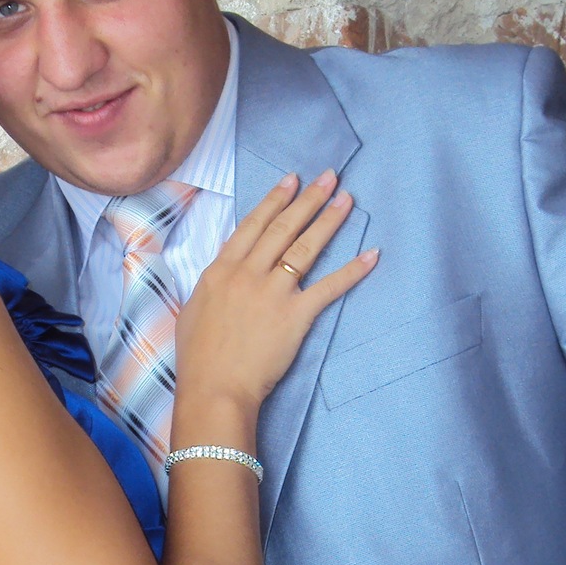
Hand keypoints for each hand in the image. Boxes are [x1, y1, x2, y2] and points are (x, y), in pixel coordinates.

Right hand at [174, 171, 376, 410]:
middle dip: (308, 199)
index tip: (292, 180)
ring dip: (328, 221)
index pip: (253, 226)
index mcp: (221, 270)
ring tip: (347, 199)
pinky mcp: (295, 316)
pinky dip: (352, 270)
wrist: (214, 387)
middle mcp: (248, 274)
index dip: (274, 200)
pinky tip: (371, 254)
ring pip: (305, 248)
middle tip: (329, 177)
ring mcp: (273, 293)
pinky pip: (329, 288)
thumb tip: (224, 270)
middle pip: (282, 228)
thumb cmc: (199, 357)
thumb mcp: (194, 310)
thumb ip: (212, 284)